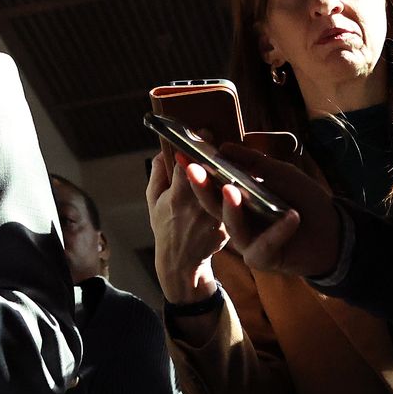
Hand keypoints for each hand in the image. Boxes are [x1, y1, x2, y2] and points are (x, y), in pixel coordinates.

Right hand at [146, 149, 227, 303]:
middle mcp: (197, 207)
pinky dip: (237, 191)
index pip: (187, 167)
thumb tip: (163, 150)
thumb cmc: (164, 227)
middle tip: (223, 141)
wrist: (179, 260)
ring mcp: (214, 218)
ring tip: (234, 158)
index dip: (196, 148)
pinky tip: (240, 178)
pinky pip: (234, 204)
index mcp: (176, 198)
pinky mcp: (228, 227)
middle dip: (217, 156)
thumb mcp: (152, 201)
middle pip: (212, 174)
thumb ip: (157, 174)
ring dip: (230, 172)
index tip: (204, 132)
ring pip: (226, 188)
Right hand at [183, 144, 341, 278]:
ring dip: (231, 209)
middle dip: (202, 188)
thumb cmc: (306, 201)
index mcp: (238, 200)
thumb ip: (254, 163)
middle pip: (213, 206)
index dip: (197, 172)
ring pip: (233, 226)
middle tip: (193, 170)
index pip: (213, 185)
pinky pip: (265, 245)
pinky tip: (291, 217)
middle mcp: (238, 220)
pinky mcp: (263, 258)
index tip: (183, 156)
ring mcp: (248, 241)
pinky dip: (279, 231)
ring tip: (232, 190)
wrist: (335, 231)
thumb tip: (223, 148)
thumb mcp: (282, 174)